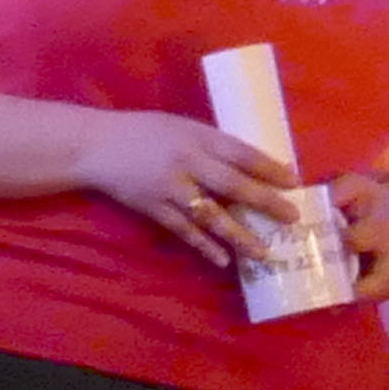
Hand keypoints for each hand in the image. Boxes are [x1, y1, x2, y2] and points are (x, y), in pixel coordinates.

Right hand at [81, 109, 298, 270]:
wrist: (93, 146)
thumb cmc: (145, 134)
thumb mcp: (183, 129)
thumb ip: (215, 146)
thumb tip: (259, 165)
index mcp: (196, 137)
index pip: (241, 153)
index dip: (269, 168)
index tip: (294, 182)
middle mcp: (185, 162)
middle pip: (231, 184)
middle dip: (264, 202)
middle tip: (292, 218)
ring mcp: (168, 188)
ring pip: (210, 215)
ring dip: (239, 235)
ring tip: (264, 253)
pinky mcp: (153, 208)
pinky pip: (183, 230)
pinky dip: (203, 245)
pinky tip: (223, 260)